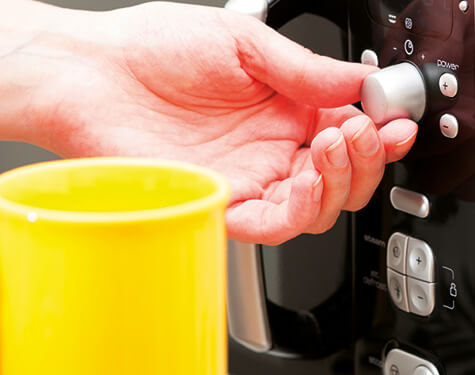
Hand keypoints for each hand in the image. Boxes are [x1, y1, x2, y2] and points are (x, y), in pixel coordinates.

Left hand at [33, 3, 417, 243]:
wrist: (89, 74)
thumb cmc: (149, 50)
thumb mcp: (240, 43)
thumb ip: (300, 69)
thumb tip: (355, 86)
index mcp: (277, 107)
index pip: (345, 130)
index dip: (377, 130)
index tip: (392, 119)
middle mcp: (262, 147)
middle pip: (337, 176)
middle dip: (365, 160)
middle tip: (364, 132)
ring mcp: (239, 176)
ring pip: (311, 207)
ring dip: (338, 184)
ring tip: (336, 146)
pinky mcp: (212, 199)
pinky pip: (266, 223)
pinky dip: (297, 210)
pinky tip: (303, 179)